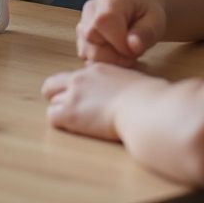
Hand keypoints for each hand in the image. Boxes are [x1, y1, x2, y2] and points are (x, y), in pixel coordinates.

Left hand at [42, 63, 159, 141]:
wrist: (147, 109)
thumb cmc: (152, 99)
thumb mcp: (135, 83)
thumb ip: (124, 85)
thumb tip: (136, 94)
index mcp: (97, 70)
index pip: (74, 77)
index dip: (75, 90)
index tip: (84, 102)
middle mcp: (80, 79)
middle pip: (51, 86)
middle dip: (57, 99)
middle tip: (71, 113)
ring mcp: (73, 95)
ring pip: (52, 104)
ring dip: (63, 115)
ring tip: (80, 126)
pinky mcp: (71, 113)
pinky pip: (53, 118)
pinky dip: (62, 125)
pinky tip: (78, 131)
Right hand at [75, 0, 165, 66]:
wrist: (138, 10)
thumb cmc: (147, 14)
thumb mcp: (156, 21)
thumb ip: (146, 33)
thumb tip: (133, 46)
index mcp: (109, 2)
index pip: (102, 23)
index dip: (119, 44)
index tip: (135, 50)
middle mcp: (90, 11)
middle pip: (90, 41)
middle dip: (114, 56)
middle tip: (131, 54)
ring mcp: (82, 24)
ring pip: (86, 52)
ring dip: (108, 61)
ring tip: (123, 53)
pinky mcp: (80, 38)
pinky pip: (86, 57)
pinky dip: (101, 62)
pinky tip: (114, 55)